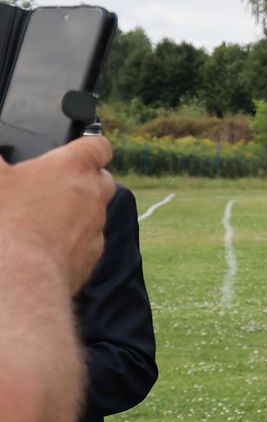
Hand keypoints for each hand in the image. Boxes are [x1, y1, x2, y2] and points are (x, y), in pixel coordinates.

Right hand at [0, 133, 113, 292]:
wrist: (24, 277)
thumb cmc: (9, 221)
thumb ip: (0, 162)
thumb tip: (1, 159)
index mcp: (74, 167)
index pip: (99, 145)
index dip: (90, 144)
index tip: (79, 148)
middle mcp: (94, 194)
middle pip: (101, 178)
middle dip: (85, 178)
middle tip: (54, 185)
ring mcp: (96, 226)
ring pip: (95, 212)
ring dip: (78, 210)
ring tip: (45, 218)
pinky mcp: (92, 255)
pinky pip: (88, 240)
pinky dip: (74, 239)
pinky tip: (47, 244)